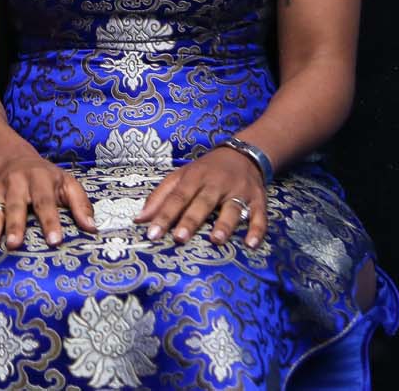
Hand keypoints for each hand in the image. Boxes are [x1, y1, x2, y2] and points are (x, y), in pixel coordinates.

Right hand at [0, 150, 96, 261]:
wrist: (15, 159)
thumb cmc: (48, 179)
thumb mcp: (68, 183)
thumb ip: (80, 204)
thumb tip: (92, 229)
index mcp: (40, 179)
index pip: (45, 201)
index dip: (50, 220)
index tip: (55, 240)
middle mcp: (15, 184)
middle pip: (15, 206)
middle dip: (14, 226)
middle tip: (14, 245)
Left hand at [136, 146, 266, 247]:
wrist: (242, 153)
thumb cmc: (206, 171)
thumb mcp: (181, 177)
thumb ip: (160, 197)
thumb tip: (139, 220)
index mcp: (194, 177)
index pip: (177, 197)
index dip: (164, 215)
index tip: (152, 233)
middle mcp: (216, 184)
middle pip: (202, 203)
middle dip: (191, 220)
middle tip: (179, 238)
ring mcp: (239, 191)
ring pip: (232, 208)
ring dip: (224, 224)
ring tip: (216, 240)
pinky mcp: (257, 199)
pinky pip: (259, 215)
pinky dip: (257, 229)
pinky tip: (251, 244)